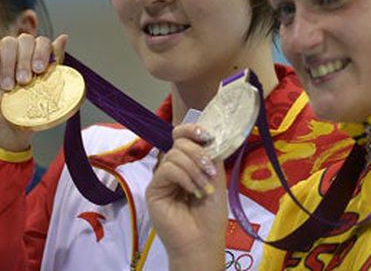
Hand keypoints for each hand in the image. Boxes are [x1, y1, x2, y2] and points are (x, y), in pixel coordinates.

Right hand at [0, 34, 67, 151]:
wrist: (2, 134)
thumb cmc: (24, 115)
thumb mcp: (45, 88)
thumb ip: (53, 62)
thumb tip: (63, 37)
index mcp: (34, 61)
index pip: (41, 42)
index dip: (43, 51)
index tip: (41, 70)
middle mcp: (17, 57)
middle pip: (25, 39)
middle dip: (27, 59)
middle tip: (25, 81)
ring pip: (8, 42)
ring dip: (11, 63)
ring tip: (10, 86)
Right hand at [146, 124, 226, 270]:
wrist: (202, 240)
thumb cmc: (211, 215)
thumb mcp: (217, 178)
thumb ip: (211, 155)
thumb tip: (207, 135)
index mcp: (188, 163)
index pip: (182, 136)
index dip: (192, 130)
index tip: (206, 135)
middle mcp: (173, 168)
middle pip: (179, 142)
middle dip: (198, 153)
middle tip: (210, 172)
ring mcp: (162, 178)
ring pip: (173, 154)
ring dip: (194, 168)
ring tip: (205, 187)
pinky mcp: (153, 189)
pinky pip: (167, 169)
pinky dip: (184, 176)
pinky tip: (194, 191)